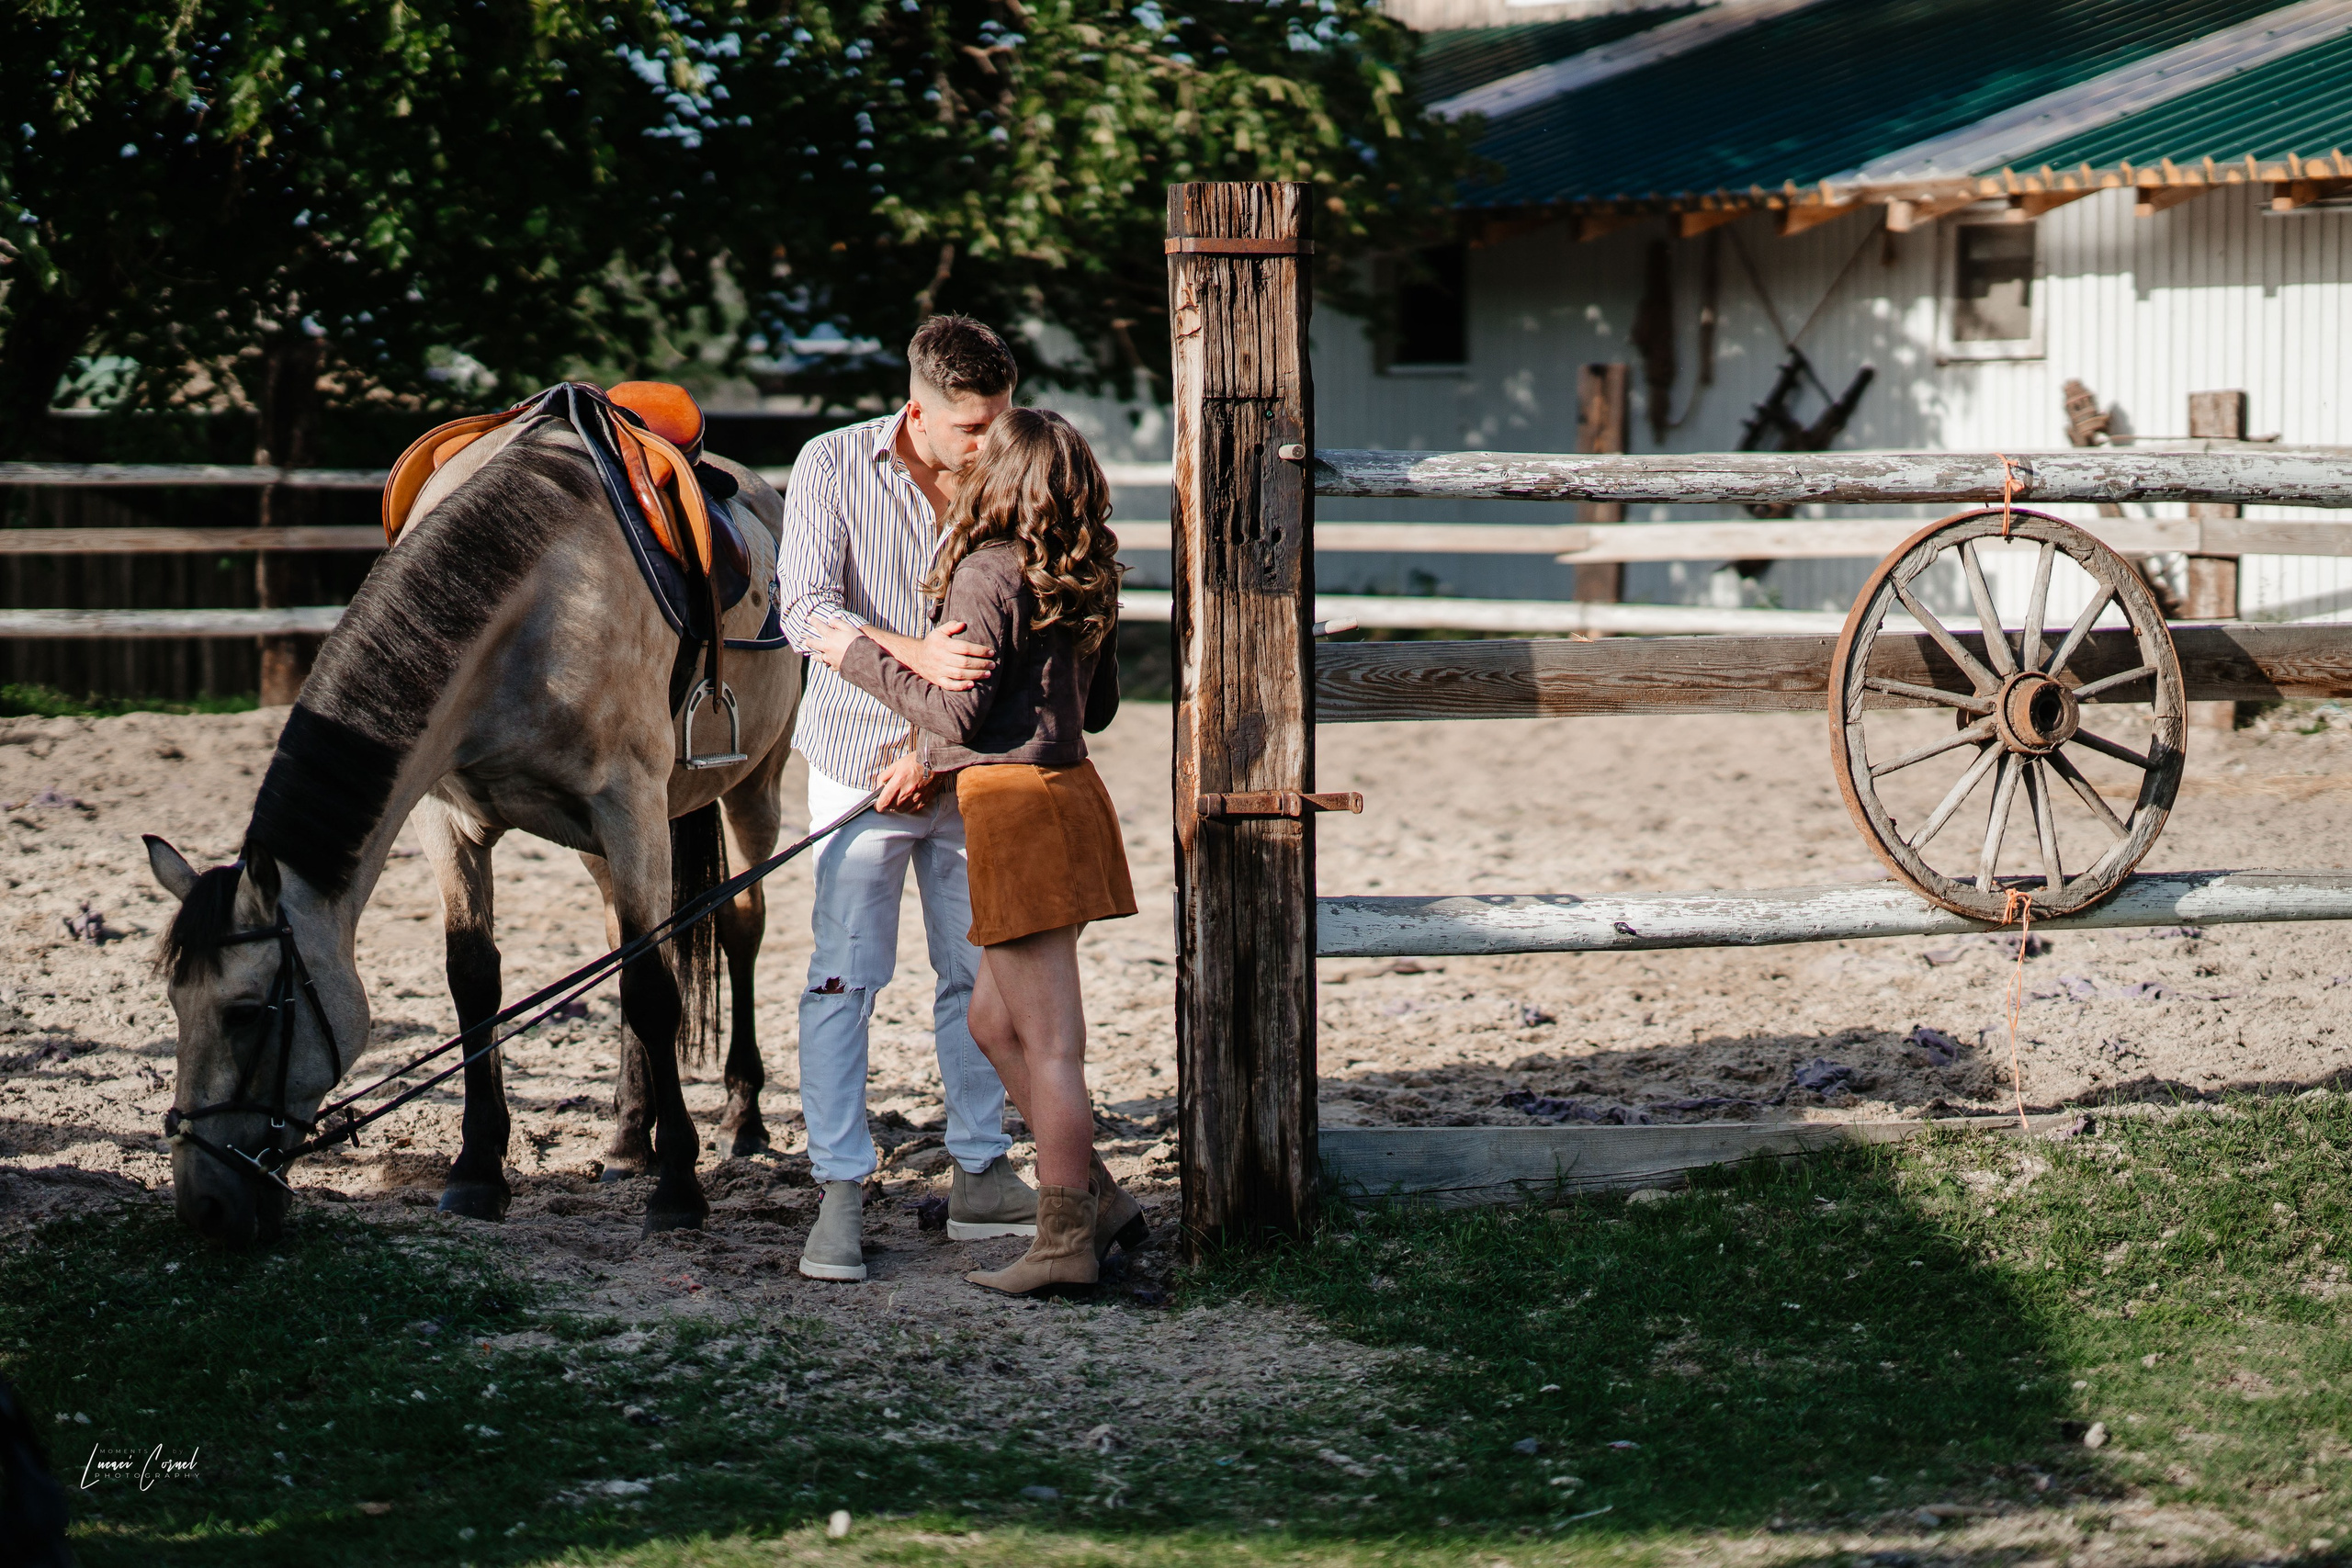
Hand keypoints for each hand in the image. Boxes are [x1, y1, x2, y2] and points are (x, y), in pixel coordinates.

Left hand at [808, 618, 860, 670]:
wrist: (862, 659)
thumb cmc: (857, 641)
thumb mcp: (850, 628)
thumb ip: (839, 623)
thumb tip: (830, 618)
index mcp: (831, 636)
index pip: (820, 627)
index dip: (813, 622)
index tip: (808, 619)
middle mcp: (828, 647)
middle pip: (815, 644)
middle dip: (809, 642)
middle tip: (805, 641)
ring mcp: (831, 657)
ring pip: (820, 657)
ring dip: (815, 656)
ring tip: (812, 656)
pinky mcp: (836, 666)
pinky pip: (830, 666)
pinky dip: (829, 666)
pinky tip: (828, 666)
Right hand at [871, 621, 994, 690]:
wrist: (916, 656)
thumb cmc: (933, 643)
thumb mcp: (939, 631)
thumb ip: (951, 626)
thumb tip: (963, 624)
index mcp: (943, 645)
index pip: (965, 648)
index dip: (979, 650)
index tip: (991, 653)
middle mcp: (941, 658)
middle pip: (964, 662)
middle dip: (981, 664)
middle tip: (993, 665)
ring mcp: (939, 670)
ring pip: (960, 674)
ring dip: (975, 675)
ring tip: (988, 674)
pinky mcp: (938, 680)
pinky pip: (950, 685)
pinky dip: (961, 686)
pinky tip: (972, 684)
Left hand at [873, 752, 936, 812]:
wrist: (936, 761)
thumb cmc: (916, 761)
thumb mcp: (896, 765)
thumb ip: (884, 776)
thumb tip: (878, 787)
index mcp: (898, 781)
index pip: (884, 801)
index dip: (878, 806)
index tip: (878, 806)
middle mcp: (907, 791)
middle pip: (892, 807)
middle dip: (887, 805)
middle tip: (888, 800)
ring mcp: (917, 797)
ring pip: (902, 810)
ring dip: (897, 807)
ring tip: (898, 800)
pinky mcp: (925, 800)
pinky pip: (913, 810)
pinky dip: (908, 808)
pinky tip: (907, 801)